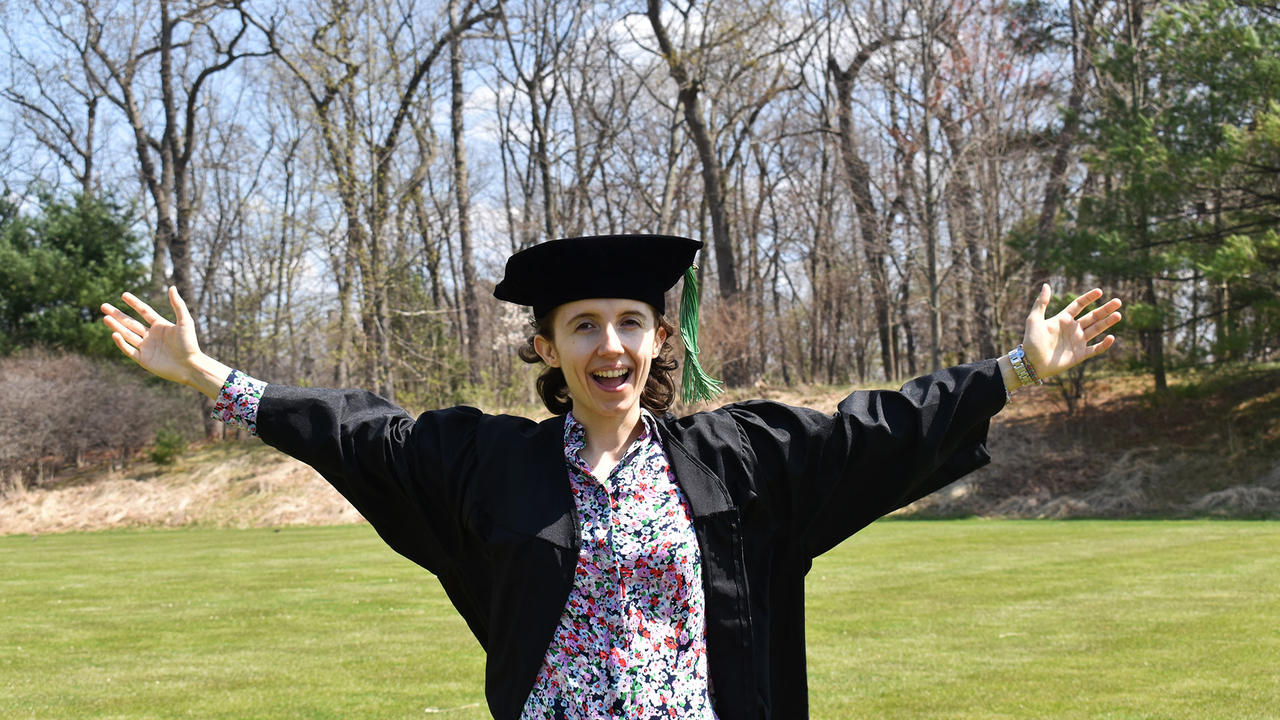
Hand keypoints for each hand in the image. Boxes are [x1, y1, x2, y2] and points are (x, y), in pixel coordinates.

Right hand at [100, 287, 229, 397]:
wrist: (190, 366)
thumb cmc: (190, 344)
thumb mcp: (185, 322)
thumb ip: (178, 305)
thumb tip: (172, 287)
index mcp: (161, 326)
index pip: (144, 311)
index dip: (134, 303)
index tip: (123, 295)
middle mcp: (151, 336)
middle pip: (131, 322)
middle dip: (117, 314)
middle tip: (103, 306)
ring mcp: (146, 347)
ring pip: (127, 334)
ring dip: (116, 326)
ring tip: (105, 318)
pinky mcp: (143, 359)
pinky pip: (128, 350)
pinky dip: (121, 342)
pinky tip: (115, 333)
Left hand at [1022, 284, 1121, 379]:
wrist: (1031, 363)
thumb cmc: (1031, 341)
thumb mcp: (1034, 319)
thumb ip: (1041, 303)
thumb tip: (1046, 285)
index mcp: (1063, 319)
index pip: (1079, 305)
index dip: (1089, 298)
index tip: (1099, 291)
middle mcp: (1072, 329)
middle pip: (1092, 316)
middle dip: (1105, 309)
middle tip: (1118, 301)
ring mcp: (1077, 342)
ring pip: (1096, 329)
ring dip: (1107, 322)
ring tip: (1118, 315)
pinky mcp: (1080, 355)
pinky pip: (1095, 349)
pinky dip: (1104, 344)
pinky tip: (1111, 337)